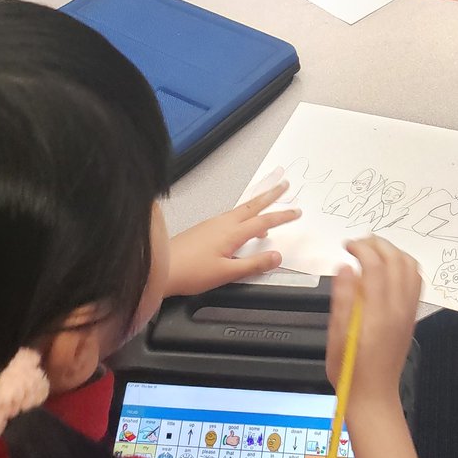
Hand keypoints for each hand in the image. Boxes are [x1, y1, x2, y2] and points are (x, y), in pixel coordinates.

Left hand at [165, 181, 299, 296]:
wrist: (160, 267)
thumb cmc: (191, 272)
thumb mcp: (227, 273)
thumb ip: (253, 264)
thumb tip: (277, 256)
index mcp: (232, 233)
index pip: (264, 221)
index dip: (282, 217)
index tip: (297, 212)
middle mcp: (223, 223)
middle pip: (253, 205)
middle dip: (271, 195)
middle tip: (285, 184)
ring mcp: (213, 224)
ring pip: (241, 210)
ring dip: (258, 205)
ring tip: (269, 207)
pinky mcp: (205, 228)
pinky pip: (231, 217)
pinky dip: (244, 216)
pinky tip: (242, 227)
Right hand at [326, 237, 420, 413]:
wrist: (373, 395)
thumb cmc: (350, 370)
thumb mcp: (336, 336)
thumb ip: (342, 299)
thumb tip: (344, 268)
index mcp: (377, 314)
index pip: (375, 266)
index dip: (361, 249)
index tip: (347, 247)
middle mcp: (398, 310)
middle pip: (396, 260)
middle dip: (377, 244)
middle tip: (358, 245)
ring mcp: (408, 312)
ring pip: (410, 267)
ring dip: (392, 251)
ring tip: (372, 251)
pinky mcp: (411, 316)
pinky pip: (415, 281)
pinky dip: (403, 265)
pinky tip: (387, 268)